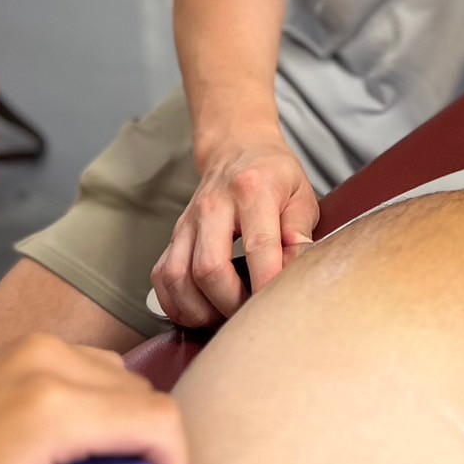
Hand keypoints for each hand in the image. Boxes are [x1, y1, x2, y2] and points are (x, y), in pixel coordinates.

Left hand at [0, 334, 186, 463]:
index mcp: (53, 407)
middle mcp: (51, 360)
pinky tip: (70, 441)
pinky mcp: (18, 346)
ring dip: (124, 420)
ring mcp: (33, 346)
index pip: (158, 419)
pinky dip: (97, 398)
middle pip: (142, 394)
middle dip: (149, 445)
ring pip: (118, 375)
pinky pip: (87, 364)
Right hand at [152, 134, 319, 326]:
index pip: (258, 247)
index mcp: (253, 190)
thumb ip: (300, 235)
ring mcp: (189, 220)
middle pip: (210, 268)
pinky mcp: (174, 234)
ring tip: (225, 316)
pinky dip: (176, 303)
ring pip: (179, 277)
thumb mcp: (301, 194)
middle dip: (231, 303)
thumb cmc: (274, 174)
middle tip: (251, 314)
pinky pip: (163, 276)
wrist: (237, 147)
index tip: (276, 308)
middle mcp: (215, 205)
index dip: (266, 283)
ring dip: (201, 309)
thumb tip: (292, 275)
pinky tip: (199, 310)